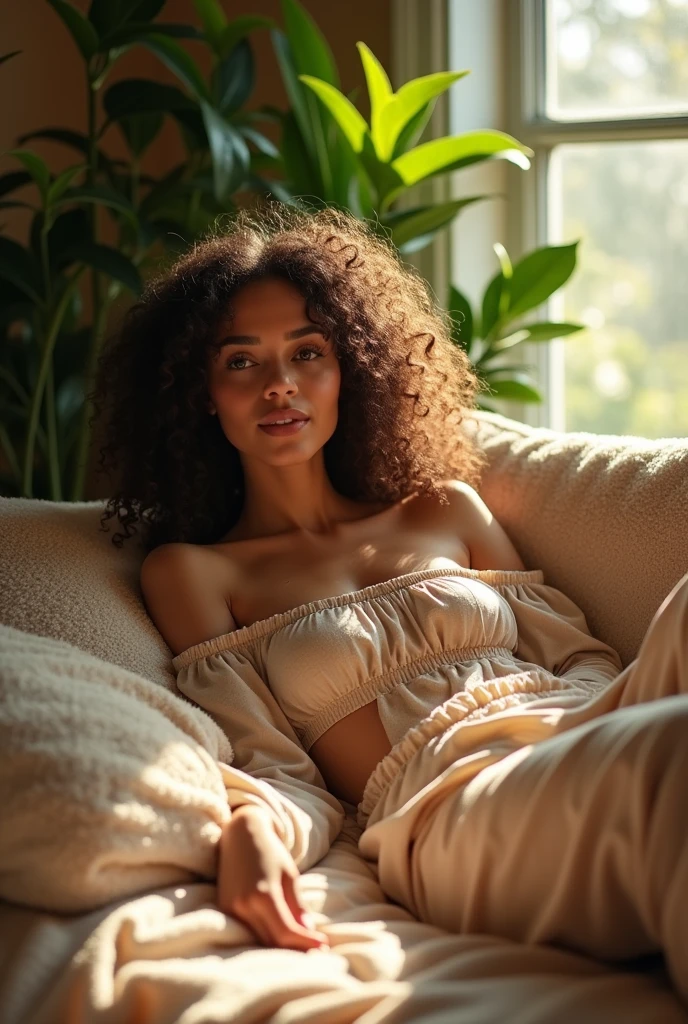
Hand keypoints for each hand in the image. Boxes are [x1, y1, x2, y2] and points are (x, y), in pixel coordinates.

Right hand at [217, 805, 329, 951]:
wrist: (240, 833)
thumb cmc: (270, 850)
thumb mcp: (289, 875)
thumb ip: (297, 905)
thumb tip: (308, 930)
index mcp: (263, 895)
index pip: (286, 933)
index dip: (306, 943)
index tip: (324, 946)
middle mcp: (244, 905)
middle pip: (272, 941)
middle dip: (296, 949)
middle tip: (316, 952)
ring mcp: (231, 908)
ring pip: (259, 939)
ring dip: (281, 947)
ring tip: (302, 947)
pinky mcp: (225, 908)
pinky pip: (248, 930)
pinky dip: (265, 936)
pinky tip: (281, 938)